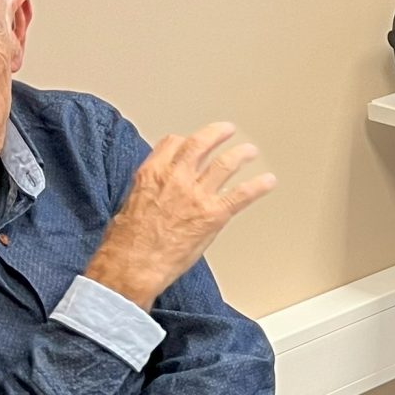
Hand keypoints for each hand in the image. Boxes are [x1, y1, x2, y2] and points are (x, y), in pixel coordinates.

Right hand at [83, 123, 276, 308]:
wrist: (133, 265)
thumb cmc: (126, 242)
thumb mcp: (130, 204)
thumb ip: (149, 192)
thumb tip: (157, 195)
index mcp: (151, 174)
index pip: (172, 144)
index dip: (184, 141)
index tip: (191, 141)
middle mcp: (176, 178)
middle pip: (200, 144)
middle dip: (216, 133)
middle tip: (226, 130)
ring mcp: (196, 195)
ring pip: (224, 164)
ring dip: (240, 154)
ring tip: (249, 151)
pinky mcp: (213, 214)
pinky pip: (241, 195)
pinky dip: (258, 186)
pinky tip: (268, 181)